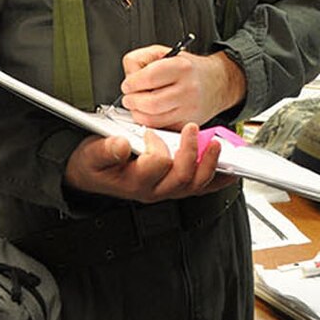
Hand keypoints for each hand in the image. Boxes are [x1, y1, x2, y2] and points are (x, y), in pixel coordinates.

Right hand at [63, 127, 230, 202]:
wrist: (90, 177)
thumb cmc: (94, 165)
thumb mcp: (91, 155)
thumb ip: (105, 150)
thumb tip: (121, 144)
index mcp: (134, 182)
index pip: (157, 165)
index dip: (157, 146)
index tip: (150, 133)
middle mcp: (153, 190)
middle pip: (182, 178)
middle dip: (191, 152)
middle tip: (191, 129)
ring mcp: (166, 190)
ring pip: (195, 185)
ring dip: (209, 164)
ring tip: (215, 144)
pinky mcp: (174, 187)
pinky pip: (201, 188)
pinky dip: (217, 178)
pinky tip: (229, 170)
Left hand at [118, 45, 243, 128]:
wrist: (217, 82)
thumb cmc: (189, 69)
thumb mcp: (167, 53)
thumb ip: (142, 59)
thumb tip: (129, 76)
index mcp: (181, 67)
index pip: (147, 78)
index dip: (131, 83)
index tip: (128, 84)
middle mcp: (188, 89)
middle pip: (149, 103)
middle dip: (132, 101)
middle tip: (129, 97)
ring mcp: (189, 109)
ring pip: (152, 119)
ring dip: (138, 114)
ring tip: (138, 105)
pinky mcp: (188, 123)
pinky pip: (160, 127)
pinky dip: (149, 122)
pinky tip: (149, 113)